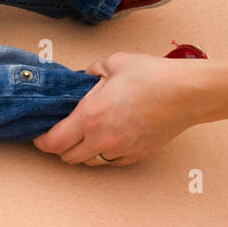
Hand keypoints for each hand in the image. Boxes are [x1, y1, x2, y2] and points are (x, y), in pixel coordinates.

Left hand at [33, 52, 203, 165]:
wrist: (188, 92)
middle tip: (60, 133)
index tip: (39, 134)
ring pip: (89, 162)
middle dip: (59, 147)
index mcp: (90, 116)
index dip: (41, 141)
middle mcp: (102, 139)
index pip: (53, 142)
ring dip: (81, 152)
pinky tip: (108, 138)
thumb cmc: (153, 76)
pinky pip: (111, 162)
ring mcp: (121, 150)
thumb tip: (80, 80)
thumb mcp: (112, 64)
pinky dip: (104, 154)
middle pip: (67, 157)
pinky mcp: (136, 155)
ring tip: (84, 135)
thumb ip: (88, 73)